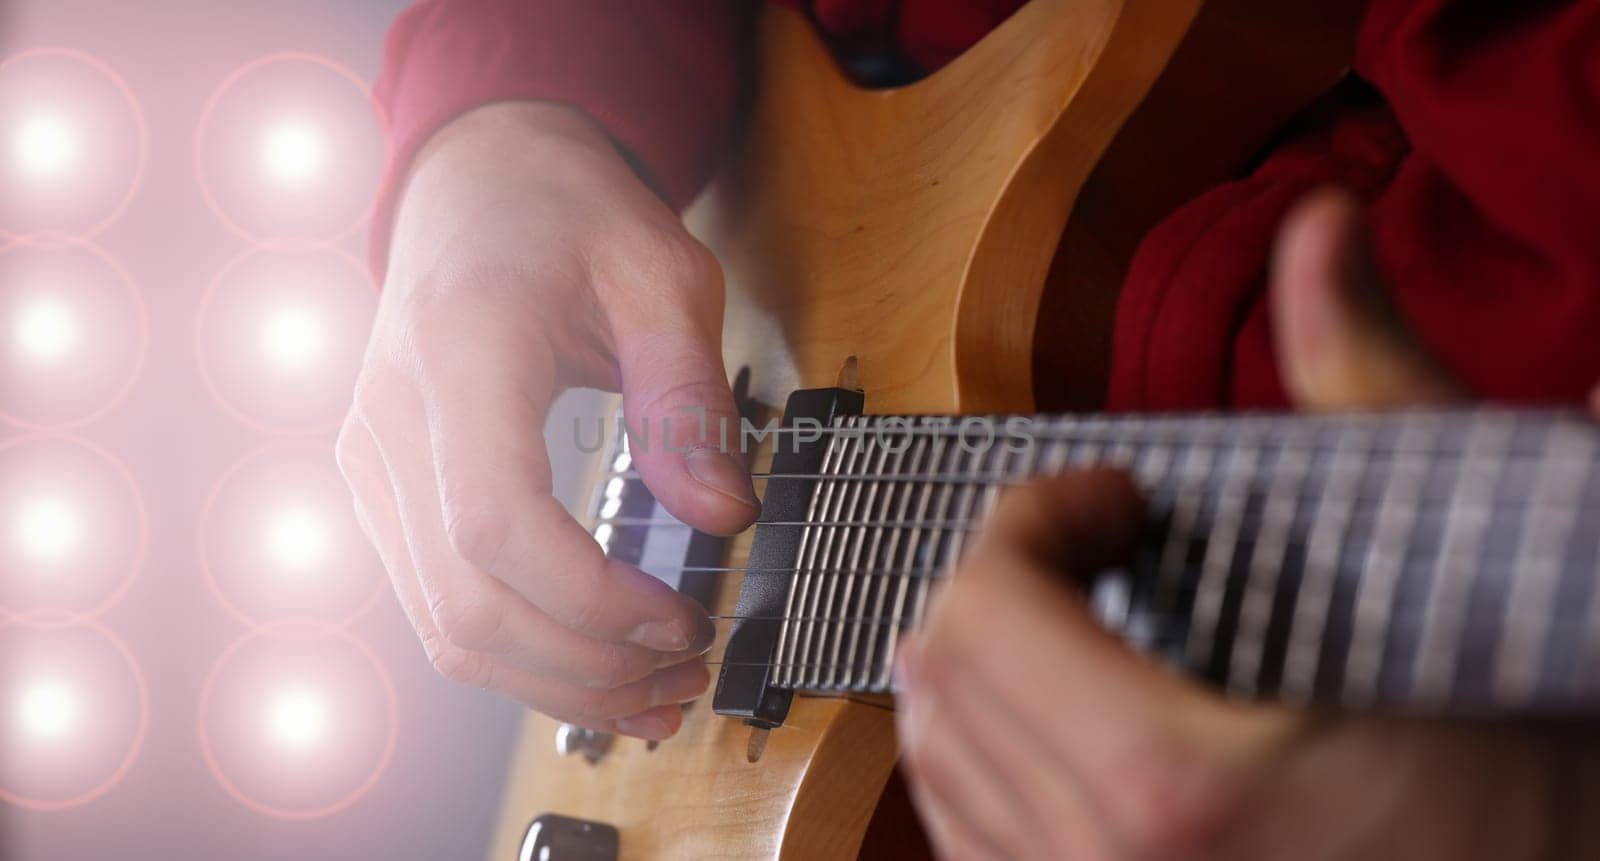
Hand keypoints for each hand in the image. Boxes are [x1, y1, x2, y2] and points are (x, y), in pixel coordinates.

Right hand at [337, 102, 758, 738]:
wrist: (473, 181)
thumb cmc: (565, 211)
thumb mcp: (660, 269)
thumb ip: (690, 395)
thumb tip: (722, 517)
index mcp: (459, 352)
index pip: (496, 524)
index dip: (591, 603)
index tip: (681, 622)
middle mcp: (391, 423)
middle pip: (467, 605)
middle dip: (588, 668)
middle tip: (688, 676)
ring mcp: (374, 465)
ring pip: (445, 628)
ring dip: (556, 681)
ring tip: (658, 692)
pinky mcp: (386, 492)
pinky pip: (439, 604)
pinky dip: (520, 654)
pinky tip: (596, 665)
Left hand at [896, 189, 1599, 858]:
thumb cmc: (1530, 788)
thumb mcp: (1460, 587)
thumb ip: (1370, 399)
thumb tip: (1321, 227)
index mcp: (1170, 784)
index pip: (988, 605)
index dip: (1039, 515)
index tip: (1116, 499)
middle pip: (943, 670)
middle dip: (1005, 573)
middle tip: (1098, 545)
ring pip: (936, 758)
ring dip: (980, 656)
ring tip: (1073, 614)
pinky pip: (965, 836)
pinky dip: (983, 749)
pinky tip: (1055, 713)